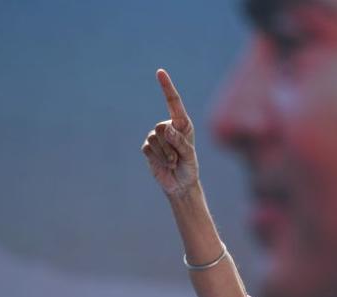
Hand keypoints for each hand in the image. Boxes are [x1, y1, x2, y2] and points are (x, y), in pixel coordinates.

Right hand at [141, 69, 199, 196]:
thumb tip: (166, 128)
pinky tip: (165, 165)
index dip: (166, 87)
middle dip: (171, 145)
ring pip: (155, 140)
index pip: (173, 102)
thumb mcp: (189, 155)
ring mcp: (156, 137)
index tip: (160, 72)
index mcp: (182, 124)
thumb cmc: (189, 167)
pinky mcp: (148, 148)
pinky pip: (148, 149)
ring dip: (166, 155)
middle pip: (162, 128)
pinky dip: (158, 159)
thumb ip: (180, 142)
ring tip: (173, 162)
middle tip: (178, 157)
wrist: (180, 184)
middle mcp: (168, 127)